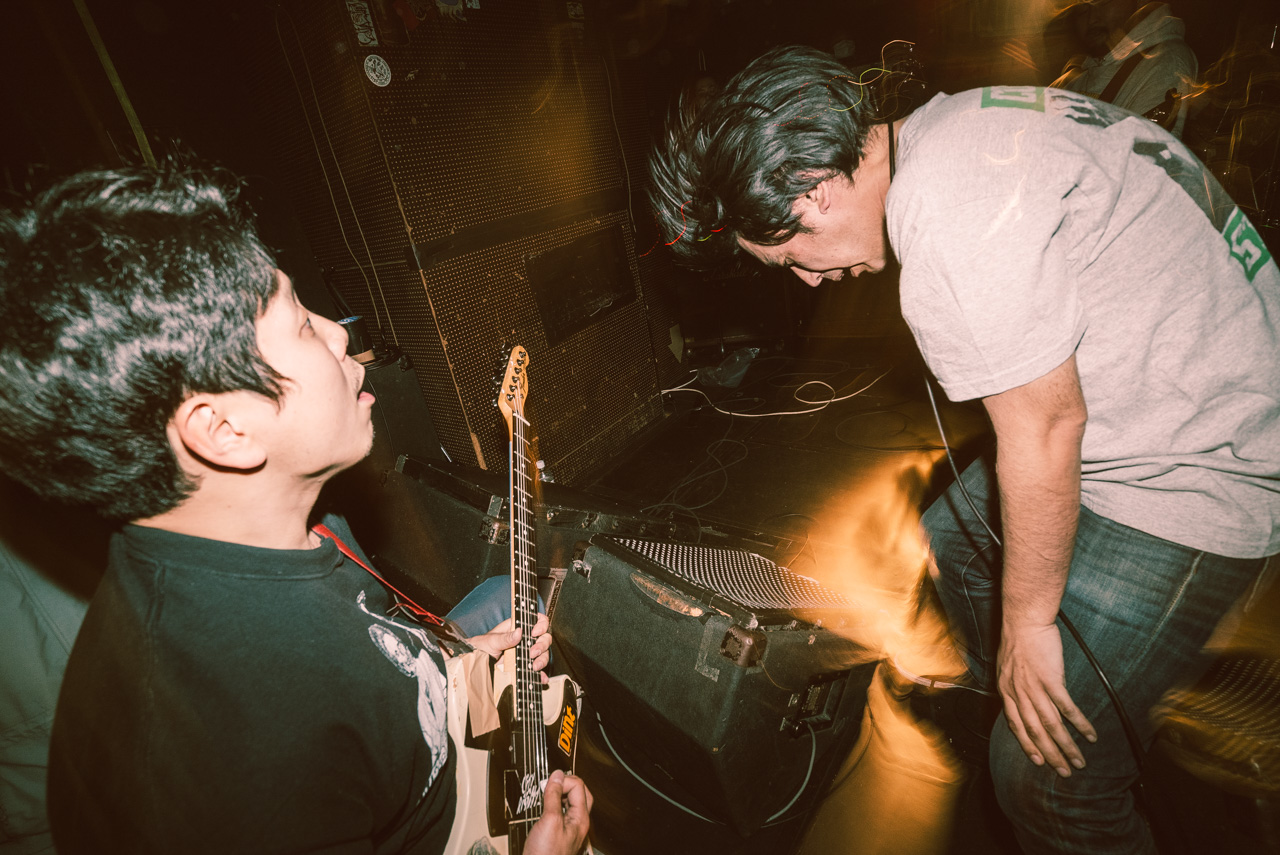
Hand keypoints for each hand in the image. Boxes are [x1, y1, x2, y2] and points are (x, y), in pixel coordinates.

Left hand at [465, 613, 552, 682]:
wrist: (474, 665)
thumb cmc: (481, 647)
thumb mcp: (491, 641)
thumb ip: (505, 637)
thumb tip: (519, 632)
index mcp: (517, 628)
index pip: (537, 620)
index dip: (541, 624)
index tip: (534, 633)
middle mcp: (524, 640)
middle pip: (544, 638)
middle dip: (541, 645)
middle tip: (532, 653)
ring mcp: (525, 653)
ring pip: (543, 653)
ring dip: (542, 659)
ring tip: (534, 667)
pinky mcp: (524, 667)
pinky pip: (538, 670)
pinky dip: (541, 674)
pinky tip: (541, 678)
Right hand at [524, 770, 591, 854]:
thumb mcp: (550, 821)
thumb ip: (554, 797)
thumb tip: (557, 776)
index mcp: (581, 818)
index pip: (579, 786)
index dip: (564, 780)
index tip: (549, 782)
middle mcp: (578, 823)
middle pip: (579, 793)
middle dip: (565, 785)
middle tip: (549, 785)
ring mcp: (569, 829)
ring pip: (570, 803)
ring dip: (558, 795)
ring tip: (545, 795)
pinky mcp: (559, 834)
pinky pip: (561, 813)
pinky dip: (553, 805)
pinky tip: (543, 808)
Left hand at [996, 623, 1096, 776]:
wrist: (1024, 619)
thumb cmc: (1019, 639)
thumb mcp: (1008, 666)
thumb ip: (1015, 685)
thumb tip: (1024, 698)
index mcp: (1006, 690)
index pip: (1015, 725)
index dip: (1027, 745)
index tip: (1038, 761)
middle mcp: (1018, 693)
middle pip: (1035, 731)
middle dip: (1050, 755)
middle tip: (1064, 772)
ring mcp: (1033, 687)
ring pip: (1051, 725)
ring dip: (1066, 746)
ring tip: (1079, 762)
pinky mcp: (1050, 679)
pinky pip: (1066, 707)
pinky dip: (1079, 724)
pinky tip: (1090, 736)